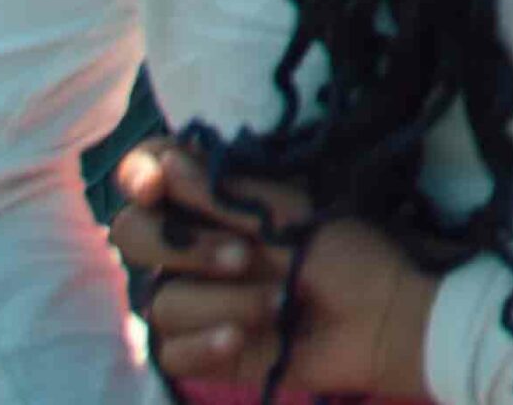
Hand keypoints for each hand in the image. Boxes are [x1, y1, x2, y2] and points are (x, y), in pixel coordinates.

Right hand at [118, 143, 439, 397]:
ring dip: (224, 301)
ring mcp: (194, 297)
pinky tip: (243, 337)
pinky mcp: (200, 349)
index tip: (153, 186)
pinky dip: (207, 343)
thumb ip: (223, 193)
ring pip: (160, 300)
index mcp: (215, 200)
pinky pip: (171, 350)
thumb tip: (167, 162)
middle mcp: (193, 245)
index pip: (149, 172)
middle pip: (132, 236)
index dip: (138, 173)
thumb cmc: (345, 253)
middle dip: (186, 248)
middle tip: (245, 256)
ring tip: (280, 303)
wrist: (380, 319)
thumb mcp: (289, 214)